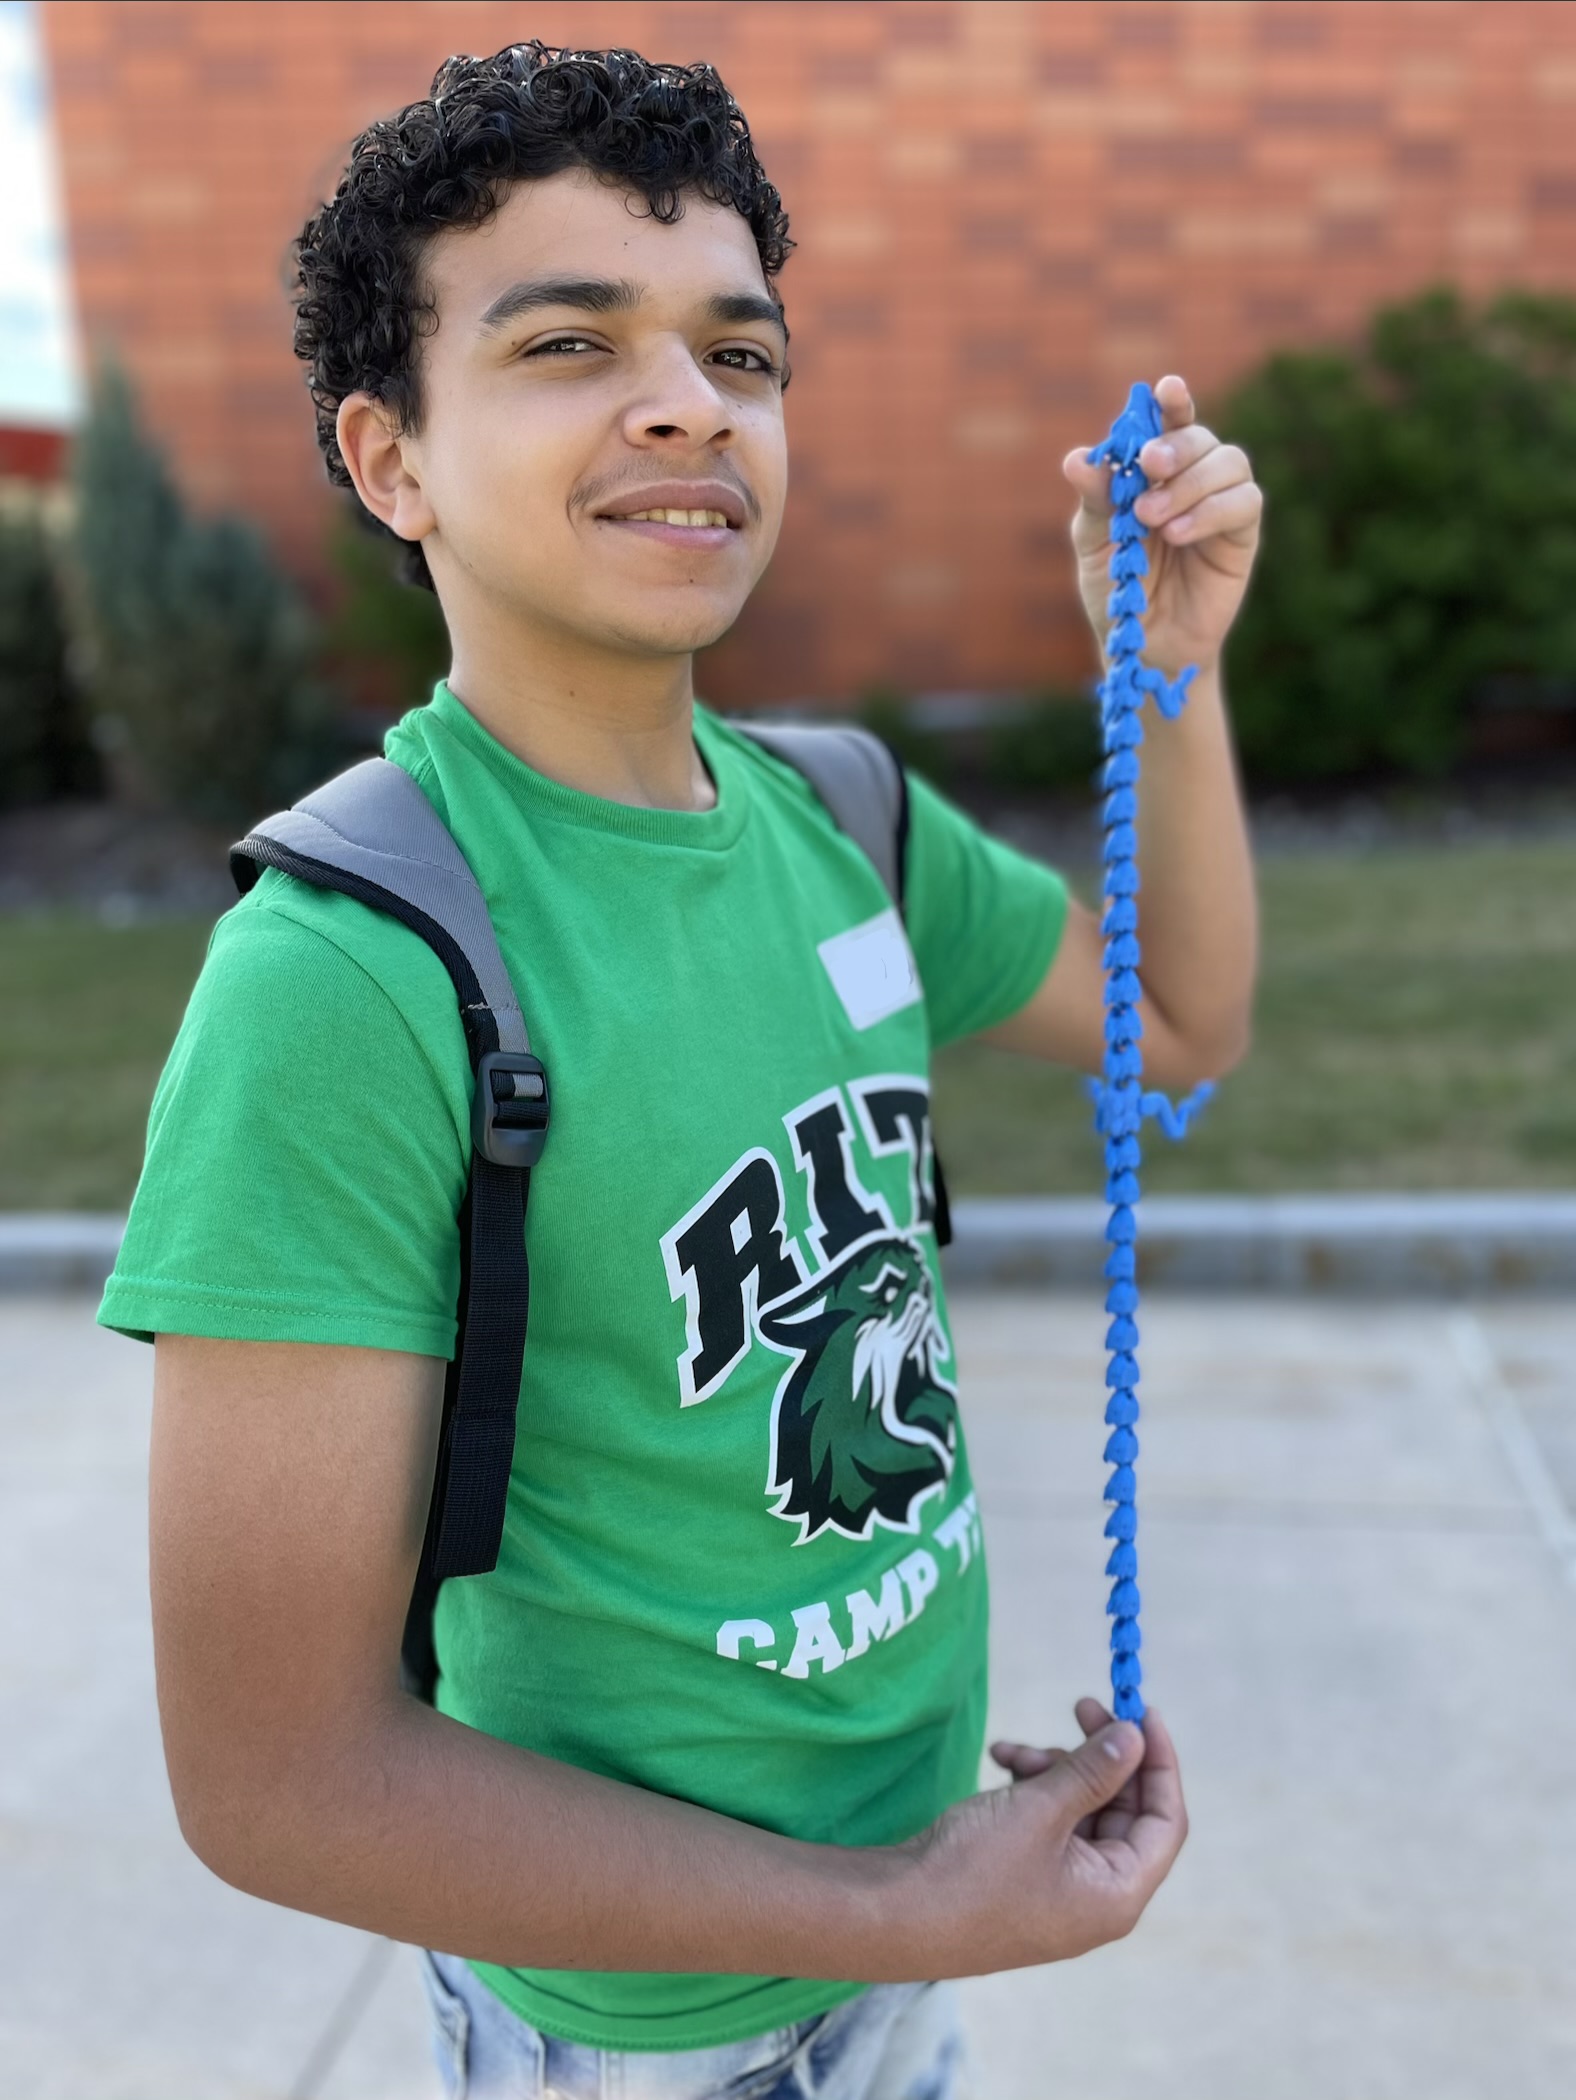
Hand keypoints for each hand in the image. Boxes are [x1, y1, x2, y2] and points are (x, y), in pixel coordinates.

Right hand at [896, 1698, 1187, 1974]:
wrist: (899, 1914)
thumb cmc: (976, 1870)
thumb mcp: (1042, 1810)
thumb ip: (1095, 1771)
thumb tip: (1136, 1737)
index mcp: (1117, 1894)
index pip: (1166, 1822)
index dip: (1160, 1762)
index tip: (1142, 1710)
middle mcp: (1096, 1897)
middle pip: (1122, 1811)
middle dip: (1100, 1757)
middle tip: (1082, 1704)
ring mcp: (1059, 1889)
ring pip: (1080, 1810)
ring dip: (1055, 1769)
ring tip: (1016, 1752)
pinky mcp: (1025, 1877)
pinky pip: (1047, 1822)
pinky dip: (1030, 1788)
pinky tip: (999, 1760)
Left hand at [1064, 373, 1262, 679]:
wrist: (1143, 644)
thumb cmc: (1118, 589)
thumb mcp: (1096, 544)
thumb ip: (1095, 500)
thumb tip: (1077, 459)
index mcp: (1156, 472)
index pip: (1170, 423)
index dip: (1173, 402)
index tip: (1166, 388)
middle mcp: (1193, 479)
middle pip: (1201, 437)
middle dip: (1175, 446)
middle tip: (1148, 467)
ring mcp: (1221, 503)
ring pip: (1229, 462)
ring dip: (1190, 483)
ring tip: (1154, 519)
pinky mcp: (1243, 534)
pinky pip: (1245, 502)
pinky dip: (1212, 511)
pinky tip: (1180, 534)